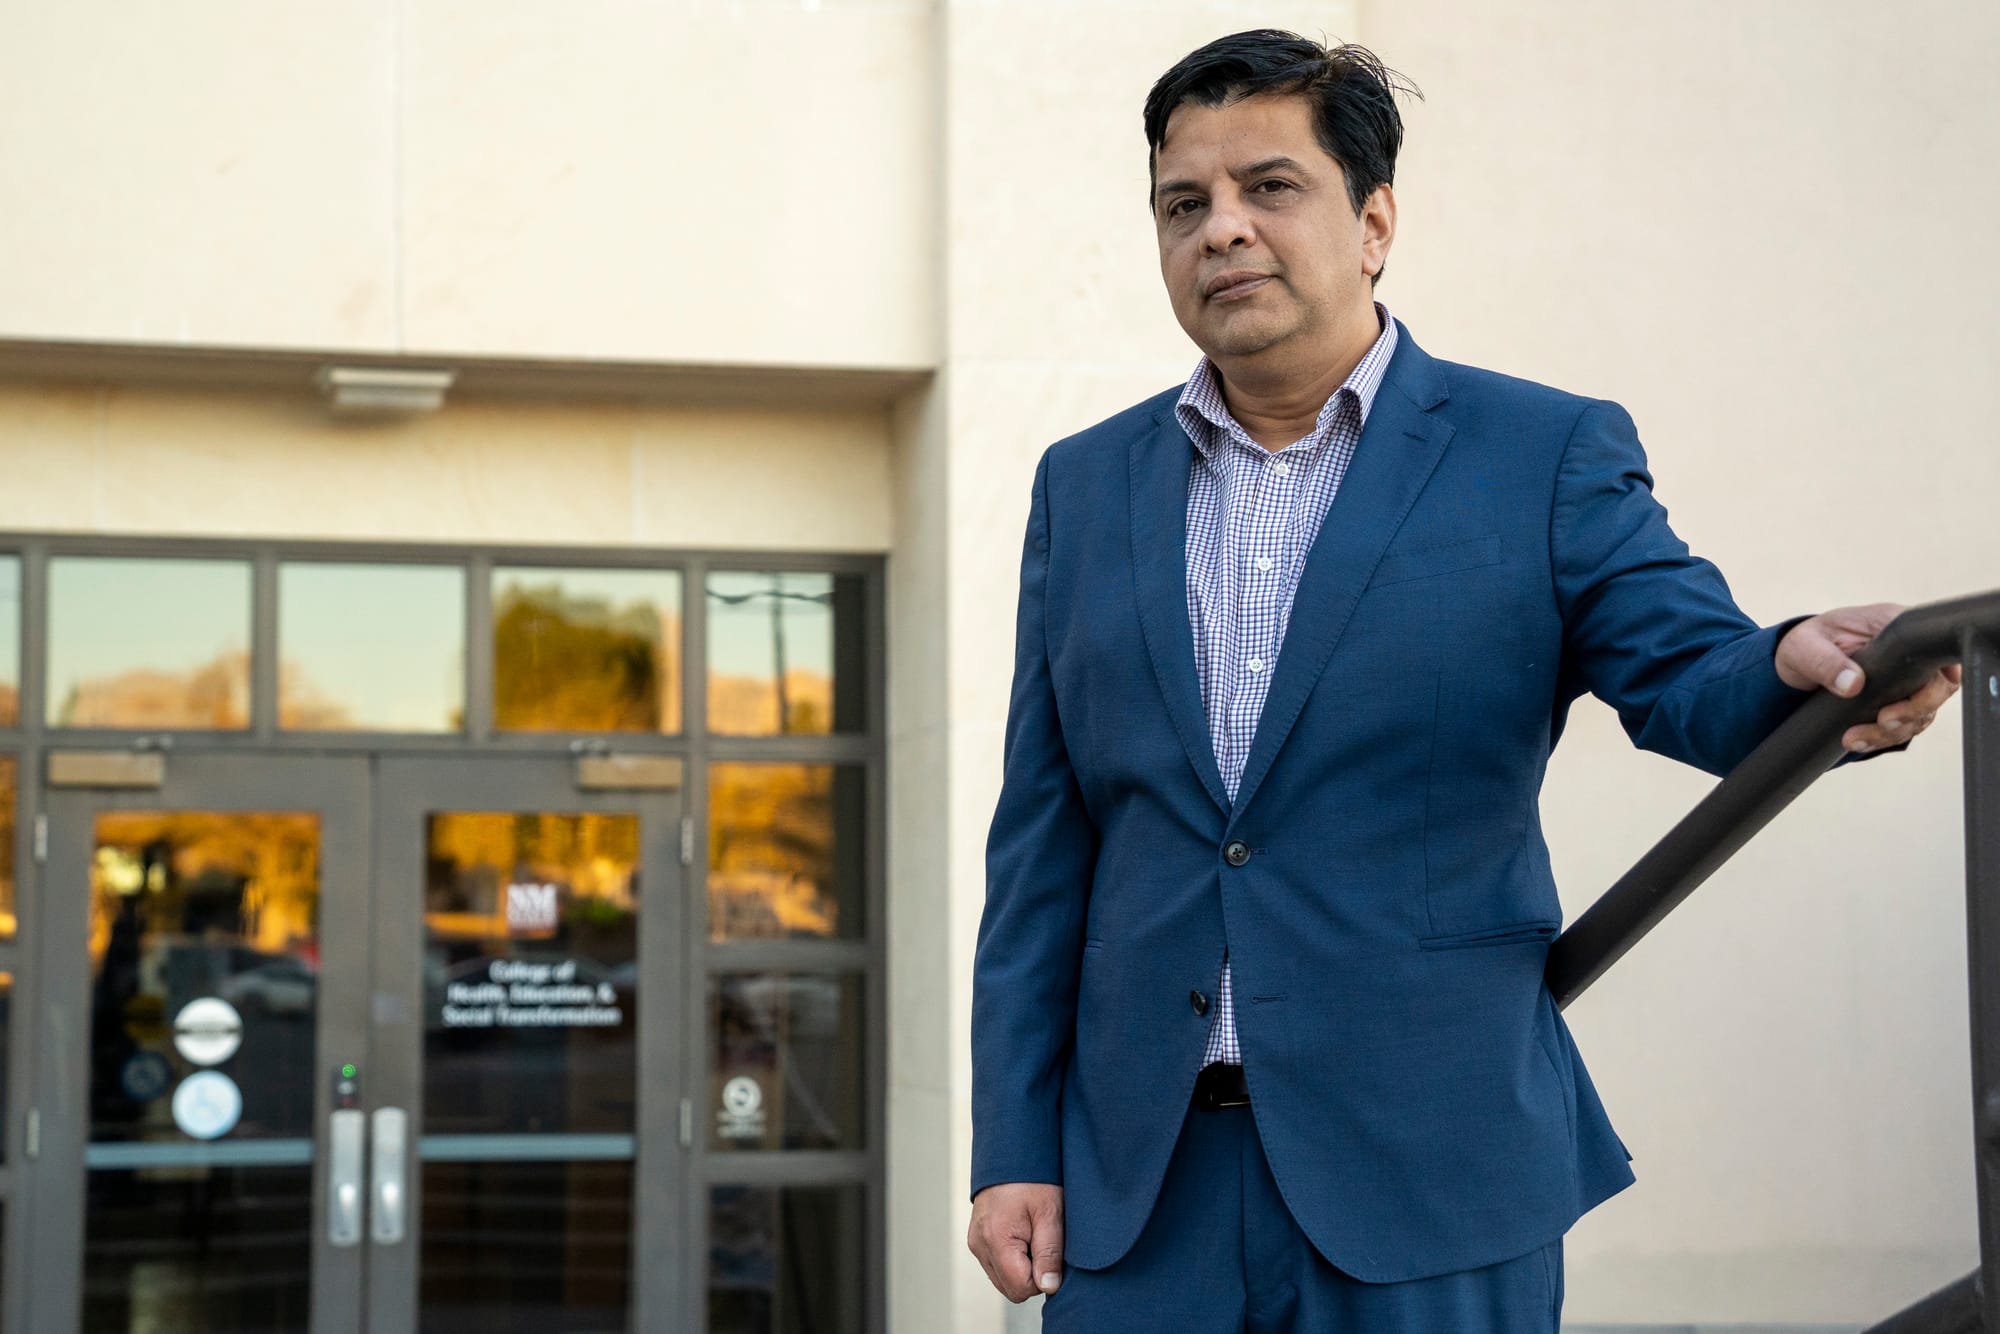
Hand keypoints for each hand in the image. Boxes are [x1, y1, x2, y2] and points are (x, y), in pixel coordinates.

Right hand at [968, 1182, 1064, 1301]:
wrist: (1010, 1153)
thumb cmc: (1033, 1179)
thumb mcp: (1050, 1213)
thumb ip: (1049, 1254)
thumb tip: (1048, 1287)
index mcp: (996, 1240)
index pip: (1021, 1288)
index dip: (1043, 1277)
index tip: (1050, 1251)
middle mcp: (979, 1245)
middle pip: (1010, 1289)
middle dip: (1032, 1274)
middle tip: (1042, 1241)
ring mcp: (975, 1243)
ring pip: (1003, 1280)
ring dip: (1021, 1267)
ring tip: (1032, 1235)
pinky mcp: (976, 1240)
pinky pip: (997, 1266)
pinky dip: (1012, 1259)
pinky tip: (1022, 1235)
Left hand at [1775, 603, 1962, 752]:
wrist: (1797, 663)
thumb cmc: (1805, 644)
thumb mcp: (1805, 647)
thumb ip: (1825, 661)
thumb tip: (1853, 684)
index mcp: (1893, 625)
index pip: (1935, 650)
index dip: (1934, 680)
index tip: (1906, 703)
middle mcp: (1909, 651)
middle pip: (1938, 686)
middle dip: (1914, 713)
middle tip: (1882, 723)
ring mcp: (1908, 677)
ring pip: (1922, 711)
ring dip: (1893, 732)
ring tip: (1855, 740)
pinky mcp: (1900, 698)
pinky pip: (1906, 723)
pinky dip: (1884, 738)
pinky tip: (1860, 742)